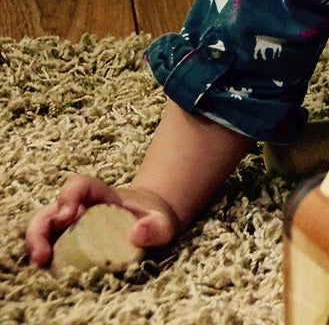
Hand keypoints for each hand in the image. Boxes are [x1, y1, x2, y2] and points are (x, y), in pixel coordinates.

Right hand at [26, 175, 179, 266]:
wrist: (150, 228)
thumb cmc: (154, 222)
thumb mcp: (163, 223)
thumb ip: (156, 227)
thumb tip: (136, 233)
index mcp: (101, 196)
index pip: (79, 186)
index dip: (69, 196)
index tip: (68, 215)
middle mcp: (79, 209)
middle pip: (49, 211)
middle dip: (40, 230)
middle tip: (42, 254)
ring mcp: (69, 227)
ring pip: (42, 229)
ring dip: (36, 245)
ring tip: (41, 263)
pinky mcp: (66, 244)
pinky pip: (48, 248)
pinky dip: (43, 258)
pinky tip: (47, 271)